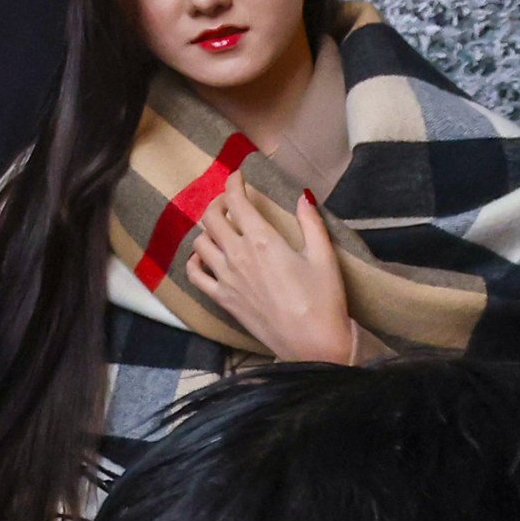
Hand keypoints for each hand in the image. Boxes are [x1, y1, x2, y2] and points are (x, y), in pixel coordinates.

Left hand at [183, 182, 356, 363]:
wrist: (313, 344)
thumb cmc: (324, 301)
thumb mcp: (324, 257)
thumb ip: (311, 223)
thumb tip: (303, 195)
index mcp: (263, 241)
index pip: (237, 202)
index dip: (233, 183)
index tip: (237, 176)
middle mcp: (238, 256)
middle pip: (212, 218)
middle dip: (218, 202)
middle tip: (229, 200)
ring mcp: (226, 278)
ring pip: (200, 243)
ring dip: (207, 230)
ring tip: (221, 228)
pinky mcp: (223, 299)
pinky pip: (195, 275)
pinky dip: (195, 261)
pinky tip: (205, 258)